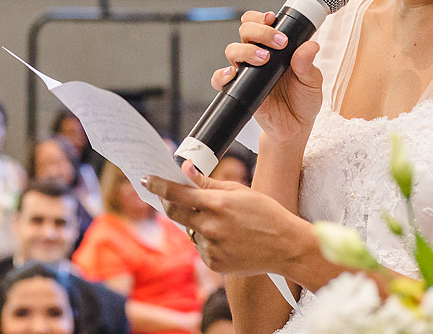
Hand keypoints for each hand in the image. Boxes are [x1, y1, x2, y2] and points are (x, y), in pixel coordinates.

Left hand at [144, 165, 312, 275]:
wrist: (286, 246)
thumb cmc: (266, 213)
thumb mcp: (239, 191)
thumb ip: (209, 182)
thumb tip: (185, 169)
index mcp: (217, 204)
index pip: (176, 193)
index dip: (158, 185)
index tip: (147, 180)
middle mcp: (211, 227)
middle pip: (174, 212)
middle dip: (168, 202)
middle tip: (169, 196)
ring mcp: (212, 248)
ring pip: (190, 231)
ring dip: (195, 223)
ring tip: (222, 223)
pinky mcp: (214, 263)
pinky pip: (201, 248)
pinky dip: (207, 241)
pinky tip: (227, 239)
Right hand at [219, 10, 323, 144]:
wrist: (296, 128)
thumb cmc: (303, 100)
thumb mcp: (312, 81)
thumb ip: (308, 63)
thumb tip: (310, 45)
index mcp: (274, 48)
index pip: (259, 23)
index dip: (261, 18)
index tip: (273, 19)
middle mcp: (257, 56)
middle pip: (245, 31)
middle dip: (260, 31)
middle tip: (278, 42)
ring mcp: (246, 72)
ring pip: (232, 50)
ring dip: (246, 50)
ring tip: (264, 59)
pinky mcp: (239, 90)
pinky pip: (220, 80)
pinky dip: (221, 75)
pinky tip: (232, 74)